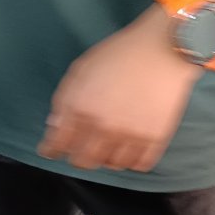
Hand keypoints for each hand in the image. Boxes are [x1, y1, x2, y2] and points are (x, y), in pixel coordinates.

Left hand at [38, 6, 201, 171]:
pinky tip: (131, 149)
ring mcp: (131, 135)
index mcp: (81, 108)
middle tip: (83, 149)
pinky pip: (140, 165)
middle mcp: (104, 127)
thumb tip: (56, 126)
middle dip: (79, 157)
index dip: (52, 149)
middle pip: (84, 161)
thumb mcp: (81, 70)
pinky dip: (133, 161)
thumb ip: (64, 100)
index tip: (52, 150)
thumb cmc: (121, 54)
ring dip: (107, 158)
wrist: (163, 49)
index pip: (58, 144)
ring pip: (113, 165)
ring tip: (110, 145)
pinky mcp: (155, 138)